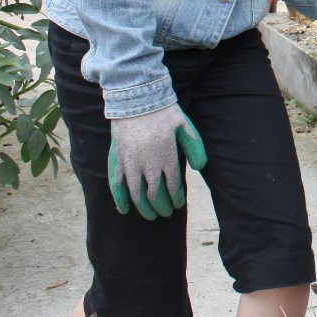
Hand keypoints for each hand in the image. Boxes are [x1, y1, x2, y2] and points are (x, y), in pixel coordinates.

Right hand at [108, 104, 206, 219]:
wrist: (137, 100)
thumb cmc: (164, 113)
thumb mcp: (185, 127)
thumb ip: (194, 147)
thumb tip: (200, 168)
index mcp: (166, 156)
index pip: (173, 185)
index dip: (176, 198)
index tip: (178, 204)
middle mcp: (148, 163)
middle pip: (156, 194)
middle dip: (162, 207)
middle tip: (167, 213)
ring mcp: (131, 163)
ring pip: (137, 194)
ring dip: (144, 209)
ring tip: (151, 216)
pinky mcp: (117, 160)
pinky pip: (116, 185)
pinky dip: (120, 200)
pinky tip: (125, 210)